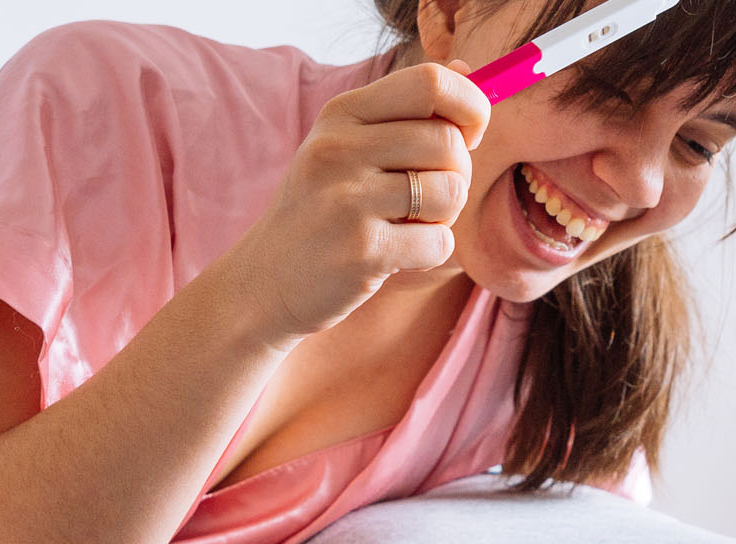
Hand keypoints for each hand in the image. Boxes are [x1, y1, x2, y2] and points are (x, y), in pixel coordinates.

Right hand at [224, 60, 489, 337]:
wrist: (265, 281)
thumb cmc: (321, 210)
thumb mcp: (348, 146)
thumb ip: (406, 109)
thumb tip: (467, 70)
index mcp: (341, 114)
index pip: (431, 82)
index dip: (470, 106)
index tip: (468, 135)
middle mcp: (339, 148)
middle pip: (449, 142)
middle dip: (457, 173)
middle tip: (428, 196)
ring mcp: (347, 200)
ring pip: (451, 192)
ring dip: (444, 216)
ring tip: (407, 224)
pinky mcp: (360, 251)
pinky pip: (439, 242)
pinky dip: (430, 253)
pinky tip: (396, 254)